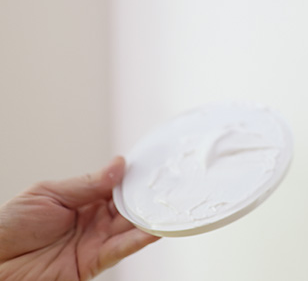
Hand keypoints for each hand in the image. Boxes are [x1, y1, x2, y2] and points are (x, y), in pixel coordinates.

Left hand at [0, 157, 159, 279]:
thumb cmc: (9, 227)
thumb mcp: (47, 194)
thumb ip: (86, 183)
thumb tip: (119, 165)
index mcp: (83, 199)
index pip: (117, 185)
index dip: (135, 176)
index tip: (155, 165)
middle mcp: (94, 220)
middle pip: (130, 205)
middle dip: (150, 195)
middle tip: (172, 183)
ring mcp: (96, 241)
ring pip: (131, 227)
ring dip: (151, 217)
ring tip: (172, 205)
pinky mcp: (94, 262)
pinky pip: (121, 250)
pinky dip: (140, 240)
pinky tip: (155, 229)